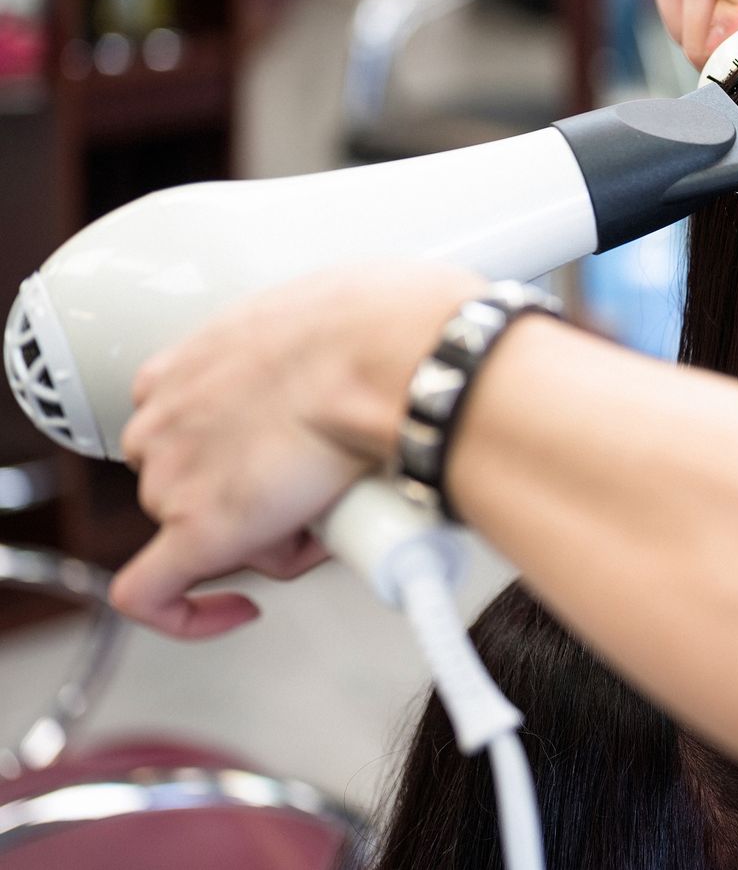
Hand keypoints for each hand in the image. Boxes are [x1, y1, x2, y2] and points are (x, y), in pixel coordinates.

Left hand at [112, 263, 484, 637]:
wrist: (392, 359)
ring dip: (264, 535)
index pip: (189, 422)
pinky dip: (190, 614)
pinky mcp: (196, 533)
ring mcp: (172, 476)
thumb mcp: (332, 313)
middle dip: (254, 494)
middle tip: (322, 491)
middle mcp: (166, 416)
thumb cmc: (386, 330)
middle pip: (193, 477)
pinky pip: (155, 594)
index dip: (236, 451)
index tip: (272, 461)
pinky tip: (238, 612)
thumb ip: (318, 347)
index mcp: (190, 362)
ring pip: (199, 529)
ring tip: (336, 516)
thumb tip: (368, 370)